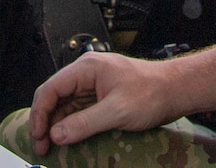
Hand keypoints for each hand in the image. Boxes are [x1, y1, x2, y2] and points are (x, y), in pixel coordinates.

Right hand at [28, 52, 179, 154]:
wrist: (176, 90)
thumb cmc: (151, 93)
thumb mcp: (116, 111)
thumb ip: (84, 123)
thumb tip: (56, 135)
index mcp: (86, 68)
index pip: (51, 89)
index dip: (40, 114)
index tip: (39, 136)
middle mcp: (86, 74)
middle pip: (55, 97)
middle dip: (46, 122)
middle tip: (43, 147)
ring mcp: (94, 85)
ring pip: (65, 105)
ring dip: (57, 126)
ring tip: (52, 148)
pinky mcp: (101, 96)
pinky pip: (79, 110)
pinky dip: (71, 125)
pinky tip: (68, 139)